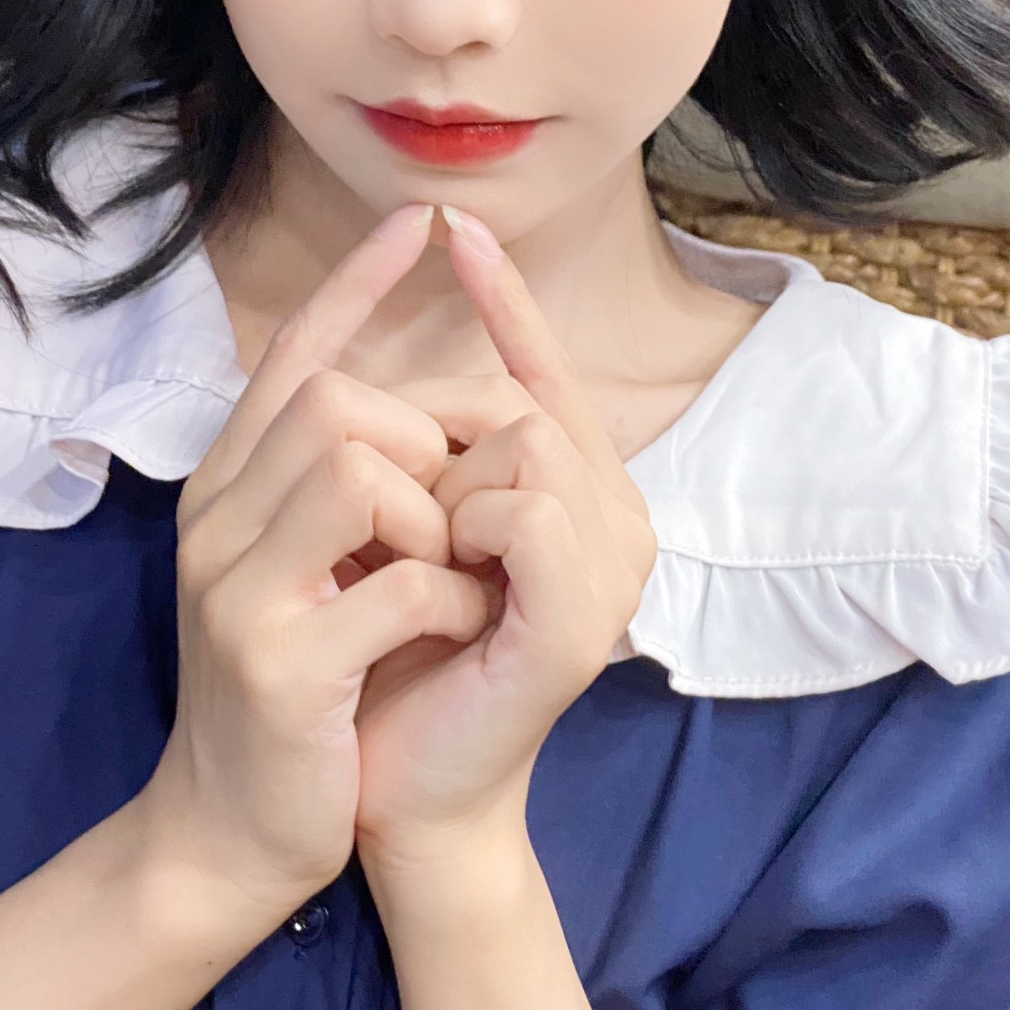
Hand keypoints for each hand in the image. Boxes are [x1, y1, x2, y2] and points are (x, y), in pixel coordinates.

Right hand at [137, 201, 495, 926]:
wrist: (226, 836)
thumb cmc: (294, 689)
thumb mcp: (300, 568)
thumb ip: (331, 485)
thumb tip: (410, 410)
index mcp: (228, 487)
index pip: (294, 355)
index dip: (358, 283)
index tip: (422, 220)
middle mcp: (215, 518)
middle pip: (336, 401)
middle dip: (418, 446)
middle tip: (440, 524)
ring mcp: (235, 586)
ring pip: (360, 467)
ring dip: (433, 520)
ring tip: (442, 578)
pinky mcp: (277, 660)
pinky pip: (400, 578)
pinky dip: (450, 596)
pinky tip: (449, 630)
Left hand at [350, 208, 659, 871]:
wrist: (390, 788)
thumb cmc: (390, 650)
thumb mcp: (410, 521)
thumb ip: (435, 439)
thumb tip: (409, 339)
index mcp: (580, 492)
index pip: (544, 373)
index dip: (504, 299)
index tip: (451, 222)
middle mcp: (618, 517)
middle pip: (519, 401)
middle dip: (436, 445)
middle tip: (406, 532)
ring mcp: (614, 565)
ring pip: (524, 439)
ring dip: (445, 491)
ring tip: (425, 563)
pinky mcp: (587, 614)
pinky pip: (527, 506)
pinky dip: (469, 528)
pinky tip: (449, 576)